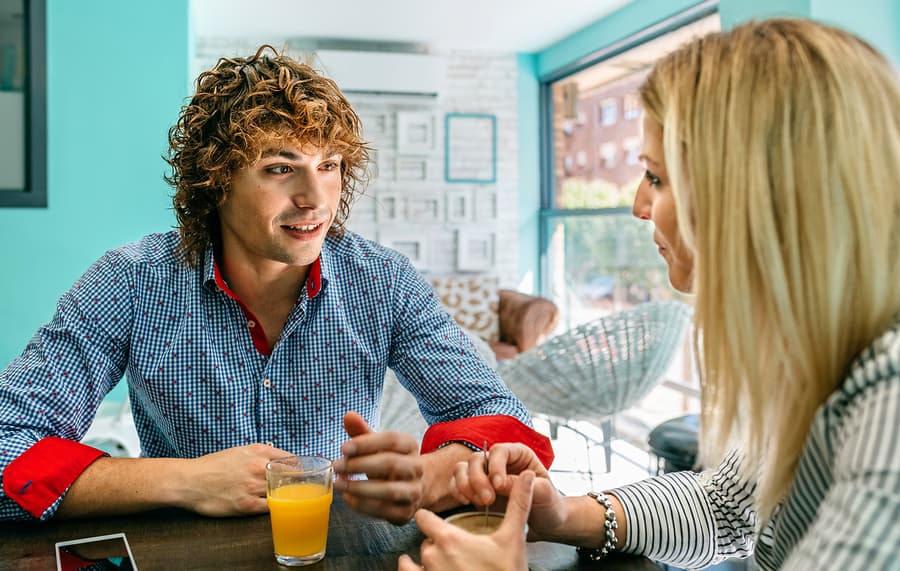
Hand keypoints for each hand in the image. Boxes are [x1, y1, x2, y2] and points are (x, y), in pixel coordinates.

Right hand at [178, 443, 292, 515]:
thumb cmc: (212, 466)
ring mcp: (253, 487)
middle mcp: (258, 467)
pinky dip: (276, 507)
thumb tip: (275, 452)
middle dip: (298, 482)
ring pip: (282, 492)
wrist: (189, 481)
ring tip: (292, 499)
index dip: (300, 468)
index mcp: (258, 451)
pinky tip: (277, 508)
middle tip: (303, 488)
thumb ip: (259, 452)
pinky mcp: (246, 505)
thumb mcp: (238, 451)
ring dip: (288, 496)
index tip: (304, 473)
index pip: (291, 459)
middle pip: (291, 476)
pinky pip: (270, 507)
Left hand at [333, 411, 424, 523]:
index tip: (343, 448)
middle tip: (336, 466)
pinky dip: (362, 505)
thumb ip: (362, 432)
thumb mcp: (378, 446)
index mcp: (410, 446)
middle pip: (391, 464)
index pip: (391, 440)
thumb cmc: (389, 462)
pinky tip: (348, 497)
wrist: (414, 488)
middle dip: (360, 465)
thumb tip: (348, 415)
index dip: (366, 443)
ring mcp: (413, 492)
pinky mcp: (405, 513)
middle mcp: (417, 468)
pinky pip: (384, 511)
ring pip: (389, 491)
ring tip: (339, 484)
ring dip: (360, 488)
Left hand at [397, 470, 534, 570]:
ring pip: (415, 561)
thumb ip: (518, 505)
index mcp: (448, 539)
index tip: (437, 521)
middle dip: (438, 543)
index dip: (430, 518)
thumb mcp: (513, 539)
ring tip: (444, 564)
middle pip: (425, 541)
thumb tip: (528, 475)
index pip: (423, 518)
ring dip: (427, 561)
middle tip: (456, 548)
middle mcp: (431, 557)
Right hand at [450, 442, 564, 540]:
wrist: (545, 523)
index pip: (499, 451)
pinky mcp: (475, 490)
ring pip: (462, 469)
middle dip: (478, 479)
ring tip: (480, 503)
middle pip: (476, 459)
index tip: (498, 486)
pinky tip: (467, 502)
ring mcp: (484, 475)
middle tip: (488, 500)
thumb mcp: (545, 493)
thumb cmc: (549, 504)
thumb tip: (499, 484)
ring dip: (465, 485)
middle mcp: (498, 462)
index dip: (495, 466)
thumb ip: (523, 486)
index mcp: (518, 454)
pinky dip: (458, 492)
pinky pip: (456, 484)